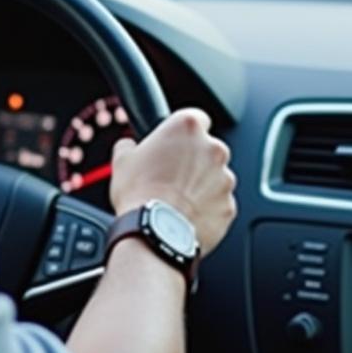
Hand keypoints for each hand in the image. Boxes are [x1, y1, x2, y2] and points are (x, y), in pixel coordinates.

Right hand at [109, 108, 236, 255]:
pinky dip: (208, 207)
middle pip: (208, 148)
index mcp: (187, 127)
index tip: (176, 142)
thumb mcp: (122, 160)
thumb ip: (129, 145)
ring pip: (216, 177)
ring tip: (178, 199)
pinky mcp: (229, 206)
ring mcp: (224, 178)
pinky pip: (220, 202)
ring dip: (202, 184)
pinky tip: (187, 214)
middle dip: (194, 159)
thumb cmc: (140, 195)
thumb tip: (129, 146)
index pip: (196, 118)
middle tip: (172, 174)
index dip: (183, 132)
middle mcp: (212, 148)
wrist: (154, 234)